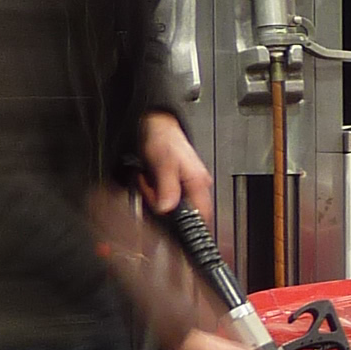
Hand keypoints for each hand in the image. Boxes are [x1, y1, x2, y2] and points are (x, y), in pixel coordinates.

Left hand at [140, 112, 212, 228]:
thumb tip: (166, 209)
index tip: (171, 224)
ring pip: (173, 208)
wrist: (156, 125)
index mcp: (199, 182)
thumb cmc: (163, 139)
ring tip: (148, 181)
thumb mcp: (164, 163)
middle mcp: (197, 186)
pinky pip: (167, 199)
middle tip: (150, 189)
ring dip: (156, 200)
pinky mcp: (177, 185)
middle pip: (184, 214)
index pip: (202, 215)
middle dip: (162, 207)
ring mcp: (188, 186)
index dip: (187, 224)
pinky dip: (155, 194)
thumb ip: (167, 187)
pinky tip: (150, 182)